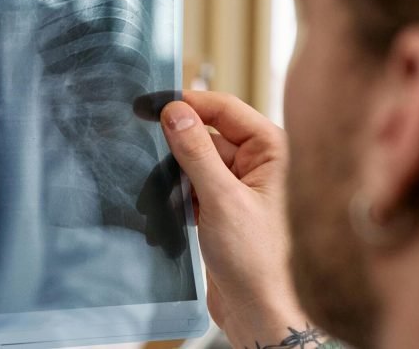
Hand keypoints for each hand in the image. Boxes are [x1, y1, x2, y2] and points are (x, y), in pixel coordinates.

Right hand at [158, 91, 306, 345]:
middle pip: (208, 135)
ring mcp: (243, 188)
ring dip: (176, 175)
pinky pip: (195, 188)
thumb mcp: (222, 199)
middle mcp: (261, 165)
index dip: (189, 104)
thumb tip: (174, 111)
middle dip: (178, 145)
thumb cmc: (260, 261)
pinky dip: (178, 195)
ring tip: (157, 190)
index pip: (226, 109)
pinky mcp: (226, 211)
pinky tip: (166, 211)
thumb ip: (196, 152)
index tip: (151, 105)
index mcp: (274, 151)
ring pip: (198, 163)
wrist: (262, 315)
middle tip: (145, 146)